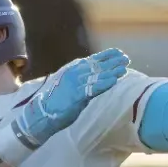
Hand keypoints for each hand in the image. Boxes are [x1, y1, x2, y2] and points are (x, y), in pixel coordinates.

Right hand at [10, 47, 129, 148]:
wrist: (42, 113)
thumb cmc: (56, 101)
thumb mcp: (69, 84)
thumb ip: (82, 79)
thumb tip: (97, 76)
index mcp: (72, 69)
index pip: (92, 60)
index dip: (106, 56)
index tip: (119, 52)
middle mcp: (74, 74)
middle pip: (97, 66)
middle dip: (112, 62)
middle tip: (125, 59)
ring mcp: (74, 84)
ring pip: (97, 76)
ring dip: (111, 71)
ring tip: (123, 68)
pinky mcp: (75, 96)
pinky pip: (92, 89)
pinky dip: (104, 84)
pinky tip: (114, 81)